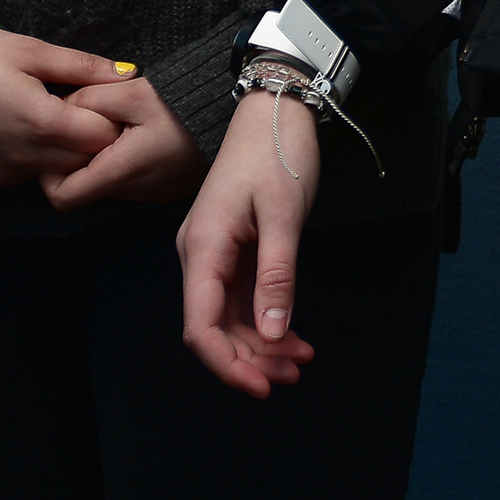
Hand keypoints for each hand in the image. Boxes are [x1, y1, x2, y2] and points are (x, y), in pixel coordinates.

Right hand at [0, 24, 128, 185]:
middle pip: (83, 161)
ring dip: (60, 149)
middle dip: (89, 136)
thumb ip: (82, 66)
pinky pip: (23, 175)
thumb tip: (128, 74)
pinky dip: (32, 156)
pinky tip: (15, 125)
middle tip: (72, 102)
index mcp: (40, 123)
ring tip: (41, 110)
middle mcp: (22, 158)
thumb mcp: (28, 49)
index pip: (104, 138)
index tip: (94, 95)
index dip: (108, 116)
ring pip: (53, 171)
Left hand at [41, 73, 206, 210]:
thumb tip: (57, 111)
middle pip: (82, 192)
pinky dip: (121, 164)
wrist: (229, 113)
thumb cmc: (181, 103)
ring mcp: (151, 194)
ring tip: (113, 128)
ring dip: (99, 162)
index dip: (48, 175)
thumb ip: (86, 101)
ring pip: (105, 187)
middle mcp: (134, 192)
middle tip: (83, 128)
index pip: (61, 198)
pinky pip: (128, 184)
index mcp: (121, 171)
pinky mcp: (163, 189)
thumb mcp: (129, 91)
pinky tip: (133, 137)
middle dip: (74, 162)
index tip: (56, 145)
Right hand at [179, 90, 322, 397]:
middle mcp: (199, 256)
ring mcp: (213, 255)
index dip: (227, 364)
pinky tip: (294, 338)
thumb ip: (277, 276)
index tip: (261, 387)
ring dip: (261, 345)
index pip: (200, 326)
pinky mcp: (231, 252)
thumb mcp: (284, 215)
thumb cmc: (277, 154)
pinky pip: (241, 299)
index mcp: (202, 248)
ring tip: (300, 361)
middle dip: (250, 359)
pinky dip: (266, 322)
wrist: (275, 112)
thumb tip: (271, 333)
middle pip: (213, 328)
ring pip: (229, 318)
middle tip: (293, 376)